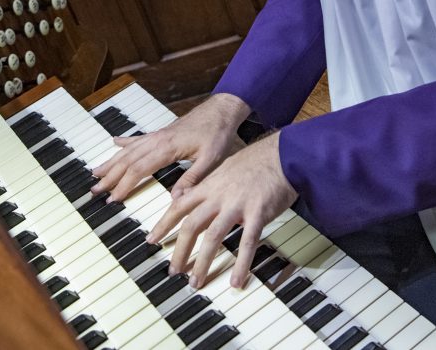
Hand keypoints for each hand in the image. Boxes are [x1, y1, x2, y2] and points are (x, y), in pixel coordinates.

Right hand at [92, 93, 249, 201]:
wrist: (221, 110)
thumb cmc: (217, 133)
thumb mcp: (211, 160)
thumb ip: (192, 179)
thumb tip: (175, 199)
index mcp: (167, 147)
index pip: (139, 169)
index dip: (124, 185)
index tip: (113, 198)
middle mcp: (157, 140)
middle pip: (127, 160)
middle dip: (110, 176)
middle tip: (95, 191)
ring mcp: (157, 135)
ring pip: (128, 150)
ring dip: (111, 162)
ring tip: (96, 173)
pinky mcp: (161, 133)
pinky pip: (137, 139)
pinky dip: (124, 142)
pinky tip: (114, 143)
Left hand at [146, 131, 297, 288]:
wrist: (282, 153)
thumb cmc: (257, 161)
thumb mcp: (225, 168)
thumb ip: (209, 186)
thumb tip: (195, 197)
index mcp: (210, 185)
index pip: (179, 207)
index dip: (164, 224)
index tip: (152, 240)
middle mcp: (219, 196)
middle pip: (192, 226)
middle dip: (180, 251)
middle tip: (174, 271)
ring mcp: (237, 205)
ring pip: (213, 237)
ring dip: (202, 262)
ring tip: (196, 281)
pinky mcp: (258, 213)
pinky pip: (247, 243)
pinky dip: (241, 264)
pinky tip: (237, 281)